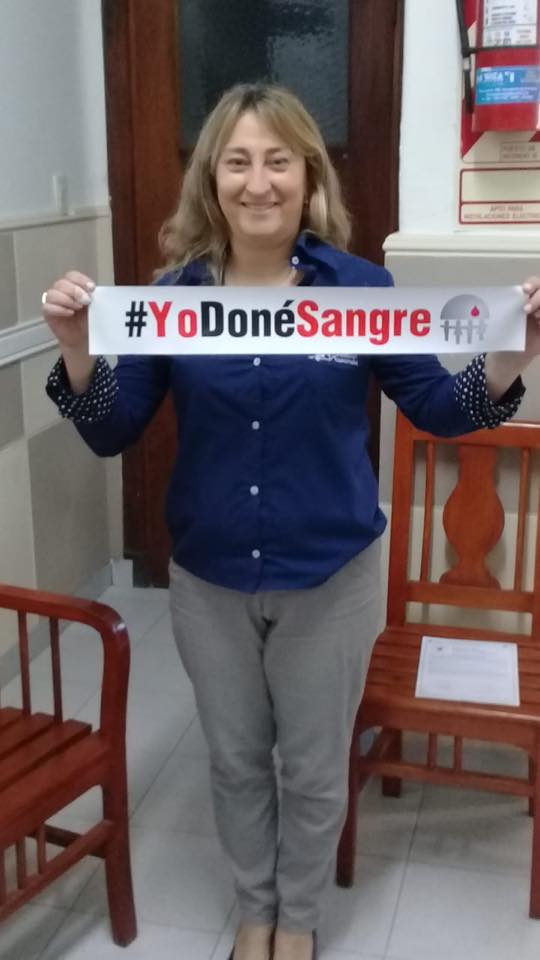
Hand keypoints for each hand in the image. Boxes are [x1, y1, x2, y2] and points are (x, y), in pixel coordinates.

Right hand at [42, 270, 94, 352]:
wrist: (82, 338)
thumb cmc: (87, 321)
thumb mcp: (94, 307)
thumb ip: (93, 297)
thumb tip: (93, 291)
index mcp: (72, 286)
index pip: (72, 276)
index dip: (81, 280)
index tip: (92, 288)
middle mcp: (61, 292)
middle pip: (62, 283)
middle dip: (75, 291)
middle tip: (87, 301)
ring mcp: (53, 302)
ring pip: (53, 293)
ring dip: (67, 299)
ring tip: (78, 307)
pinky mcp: (48, 313)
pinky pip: (48, 307)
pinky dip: (60, 309)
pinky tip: (70, 313)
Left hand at [485, 277, 539, 399]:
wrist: (510, 355)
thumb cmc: (504, 334)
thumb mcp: (500, 321)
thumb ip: (498, 311)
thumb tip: (479, 304)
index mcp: (526, 298)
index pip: (534, 283)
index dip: (532, 283)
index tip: (524, 289)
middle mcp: (538, 304)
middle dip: (538, 298)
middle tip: (526, 309)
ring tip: (535, 317)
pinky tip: (539, 325)